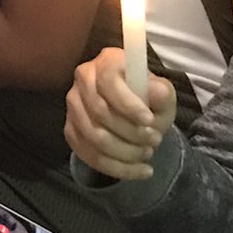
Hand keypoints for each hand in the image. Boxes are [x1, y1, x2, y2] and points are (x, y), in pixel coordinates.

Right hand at [64, 47, 172, 180]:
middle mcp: (83, 78)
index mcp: (107, 61)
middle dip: (131, 133)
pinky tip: (139, 170)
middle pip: (99, 112)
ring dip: (125, 152)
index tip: (149, 121)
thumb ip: (162, 94)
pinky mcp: (70, 129)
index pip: (109, 82)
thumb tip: (157, 92)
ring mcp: (73, 105)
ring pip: (93, 136)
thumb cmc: (148, 99)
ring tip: (147, 154)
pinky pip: (89, 155)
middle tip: (155, 141)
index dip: (128, 104)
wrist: (134, 114)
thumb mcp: (162, 94)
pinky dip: (117, 168)